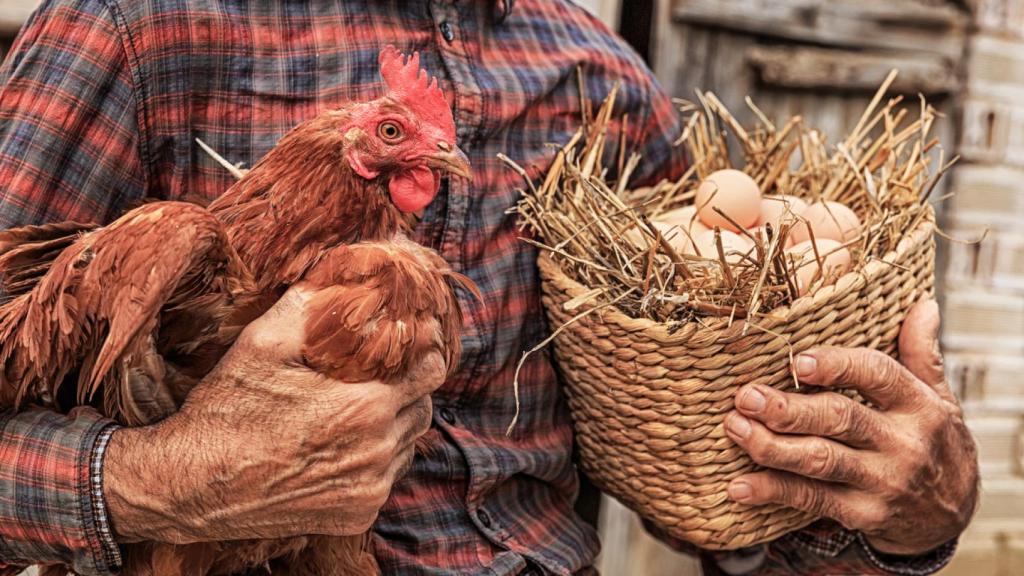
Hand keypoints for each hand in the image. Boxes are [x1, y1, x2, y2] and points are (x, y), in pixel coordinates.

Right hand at [104, 286, 444, 543]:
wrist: (190, 485)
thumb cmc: (227, 408)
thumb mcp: (264, 340)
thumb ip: (313, 300)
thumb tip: (347, 266)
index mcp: (367, 406)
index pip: (431, 368)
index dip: (423, 347)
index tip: (411, 336)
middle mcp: (378, 452)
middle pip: (424, 406)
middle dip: (408, 385)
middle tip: (378, 373)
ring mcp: (369, 488)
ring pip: (408, 443)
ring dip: (394, 422)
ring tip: (354, 407)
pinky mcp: (356, 515)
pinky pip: (386, 477)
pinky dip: (375, 458)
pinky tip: (339, 444)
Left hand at [723, 300, 977, 555]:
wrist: (951, 514)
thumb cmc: (932, 441)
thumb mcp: (938, 397)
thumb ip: (920, 353)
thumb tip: (922, 305)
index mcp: (918, 404)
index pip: (877, 375)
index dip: (836, 366)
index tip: (796, 360)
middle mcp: (902, 442)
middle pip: (840, 419)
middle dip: (788, 408)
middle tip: (745, 396)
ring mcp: (882, 481)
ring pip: (820, 460)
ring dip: (772, 446)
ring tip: (735, 428)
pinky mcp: (863, 514)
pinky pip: (812, 500)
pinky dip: (773, 492)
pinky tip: (738, 486)